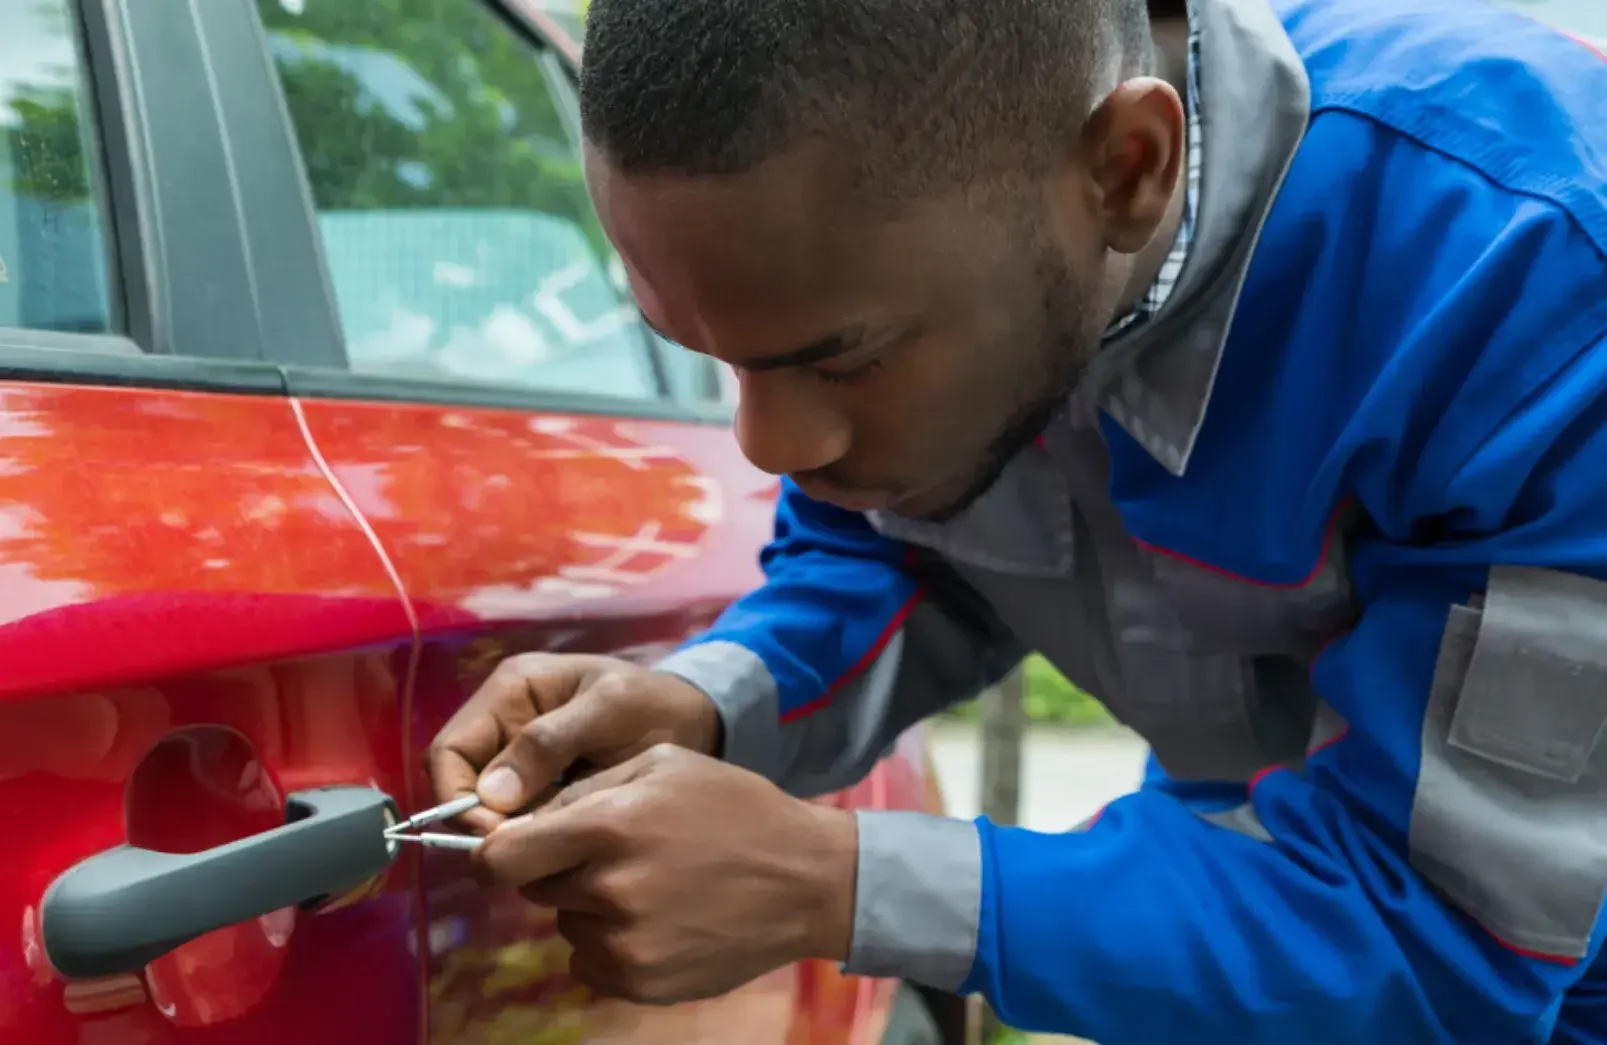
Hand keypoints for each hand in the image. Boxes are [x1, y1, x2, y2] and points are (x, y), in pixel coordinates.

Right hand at [427, 653, 721, 833]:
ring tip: (550, 849)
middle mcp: (504, 721)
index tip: (497, 835)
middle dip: (483, 821)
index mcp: (512, 690)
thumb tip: (491, 794)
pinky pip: (517, 816)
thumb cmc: (654, 706)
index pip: (450, 749)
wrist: (697, 723)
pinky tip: (561, 845)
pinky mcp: (542, 785)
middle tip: (527, 850)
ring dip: (509, 832)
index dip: (458, 796)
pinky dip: (531, 834)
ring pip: (486, 807)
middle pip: (460, 782)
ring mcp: (520, 756)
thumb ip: (551, 742)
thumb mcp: (610, 711)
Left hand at [475, 743, 857, 1004]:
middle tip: (613, 856)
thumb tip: (521, 820)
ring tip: (651, 885)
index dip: (494, 855)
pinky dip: (612, 945)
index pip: (499, 858)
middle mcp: (609, 889)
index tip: (507, 852)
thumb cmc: (732, 806)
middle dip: (561, 871)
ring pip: (568, 926)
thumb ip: (584, 787)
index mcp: (607, 825)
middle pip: (537, 890)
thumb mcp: (661, 764)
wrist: (805, 878)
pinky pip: (592, 963)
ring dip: (591, 908)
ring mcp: (626, 944)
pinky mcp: (642, 982)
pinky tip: (659, 919)